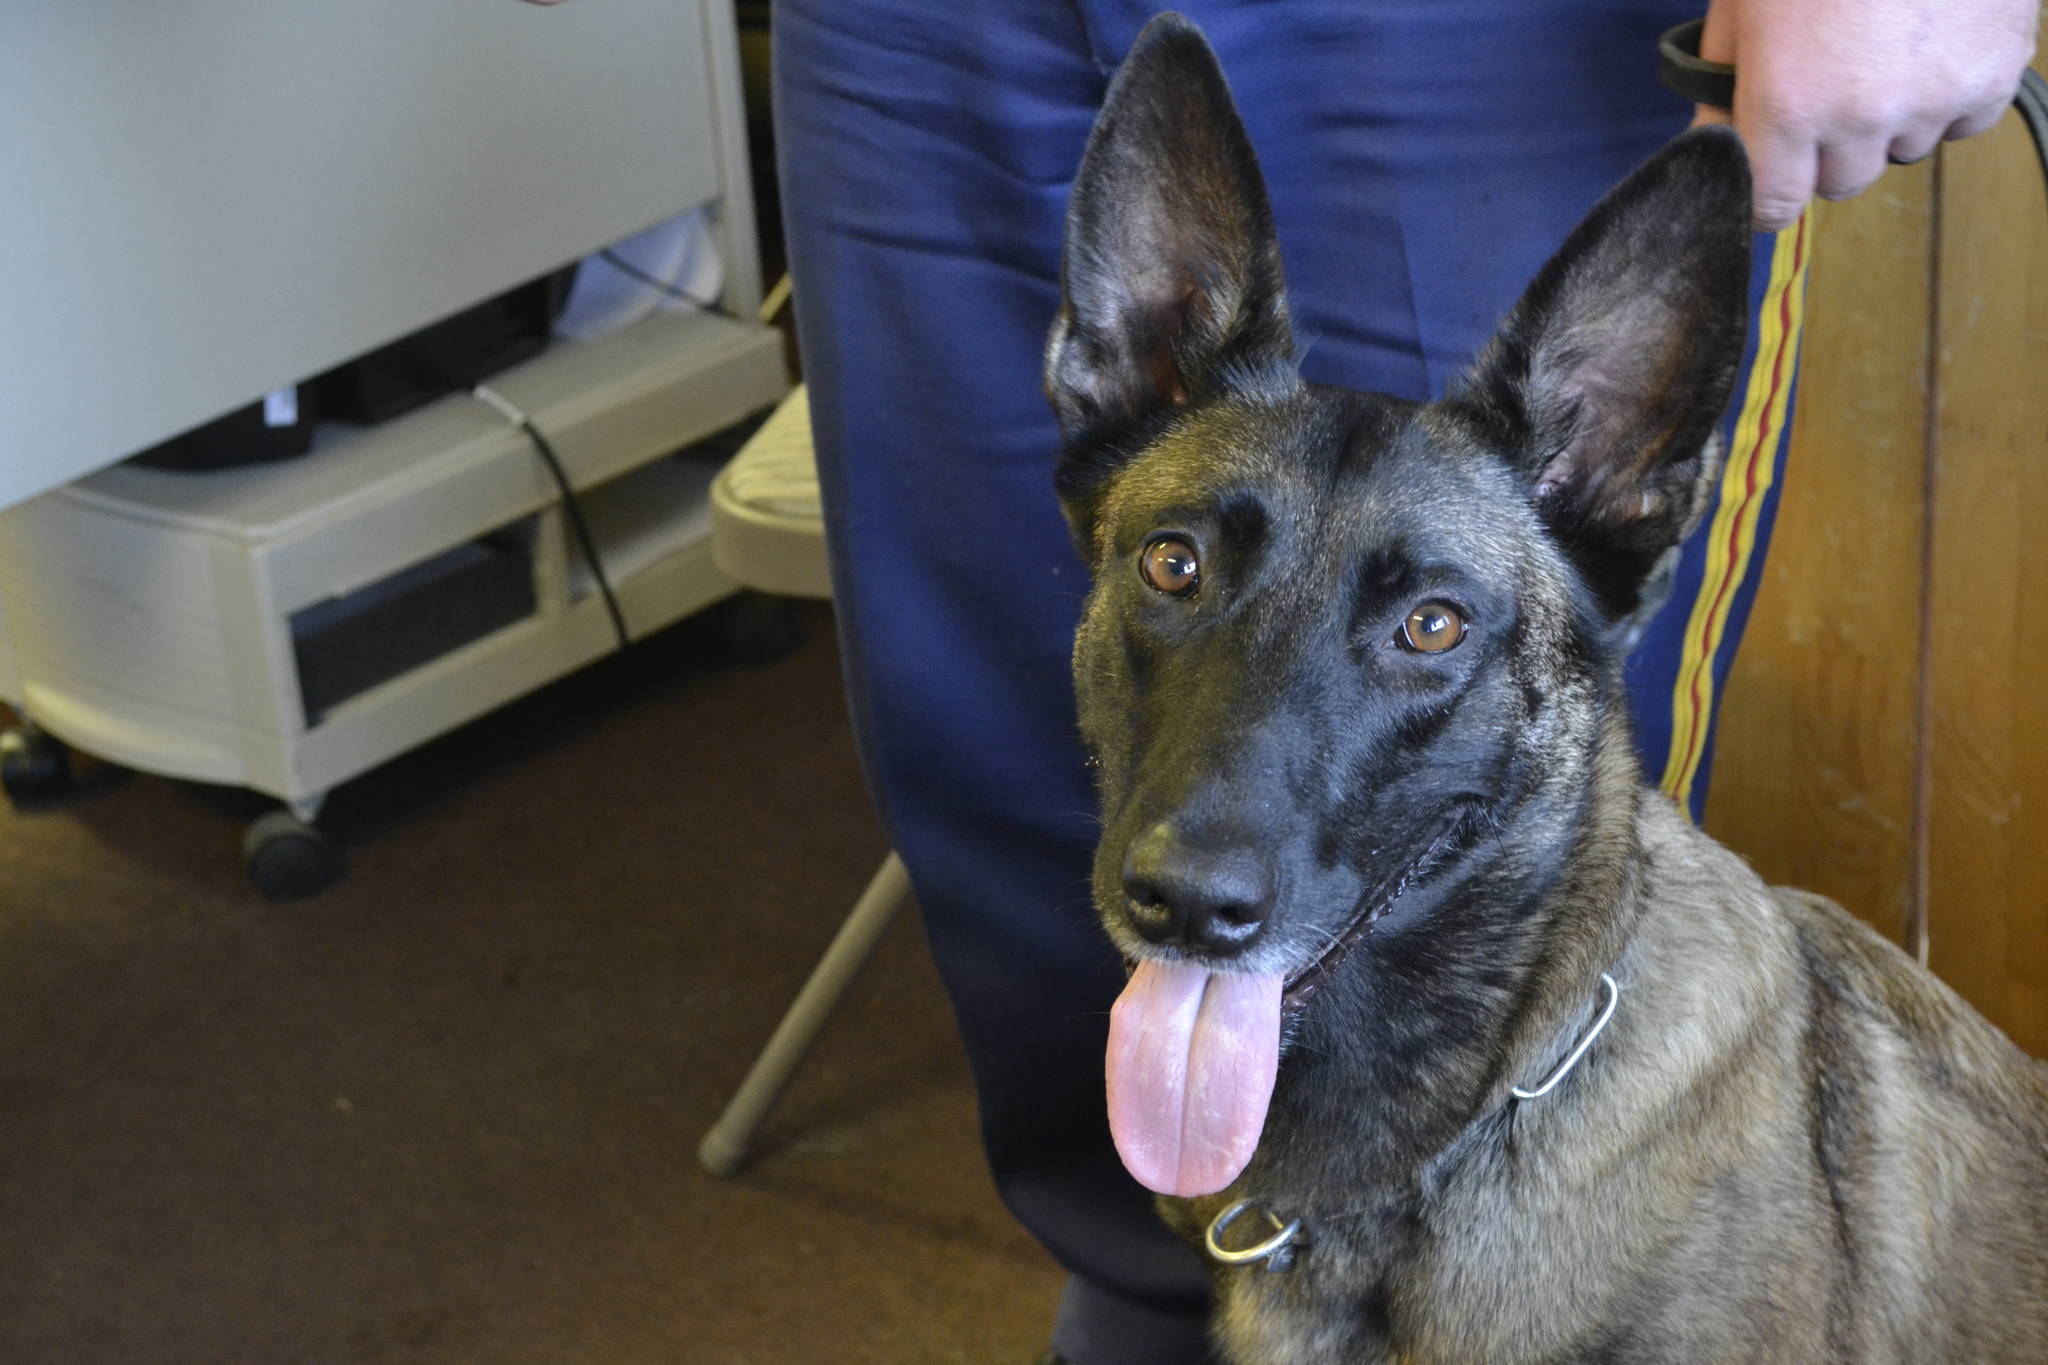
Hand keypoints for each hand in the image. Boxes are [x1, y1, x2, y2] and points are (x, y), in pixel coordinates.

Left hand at [1691, 0, 2038, 229]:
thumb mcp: (1744, 5)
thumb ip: (1722, 84)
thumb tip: (1710, 145)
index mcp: (1790, 104)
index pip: (1772, 206)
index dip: (1766, 193)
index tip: (1770, 171)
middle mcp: (1864, 116)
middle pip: (1839, 183)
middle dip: (1827, 149)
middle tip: (1829, 84)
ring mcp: (1936, 99)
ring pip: (1902, 150)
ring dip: (1889, 120)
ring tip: (1884, 47)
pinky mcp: (1995, 75)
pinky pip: (1963, 121)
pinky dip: (1948, 96)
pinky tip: (1932, 42)